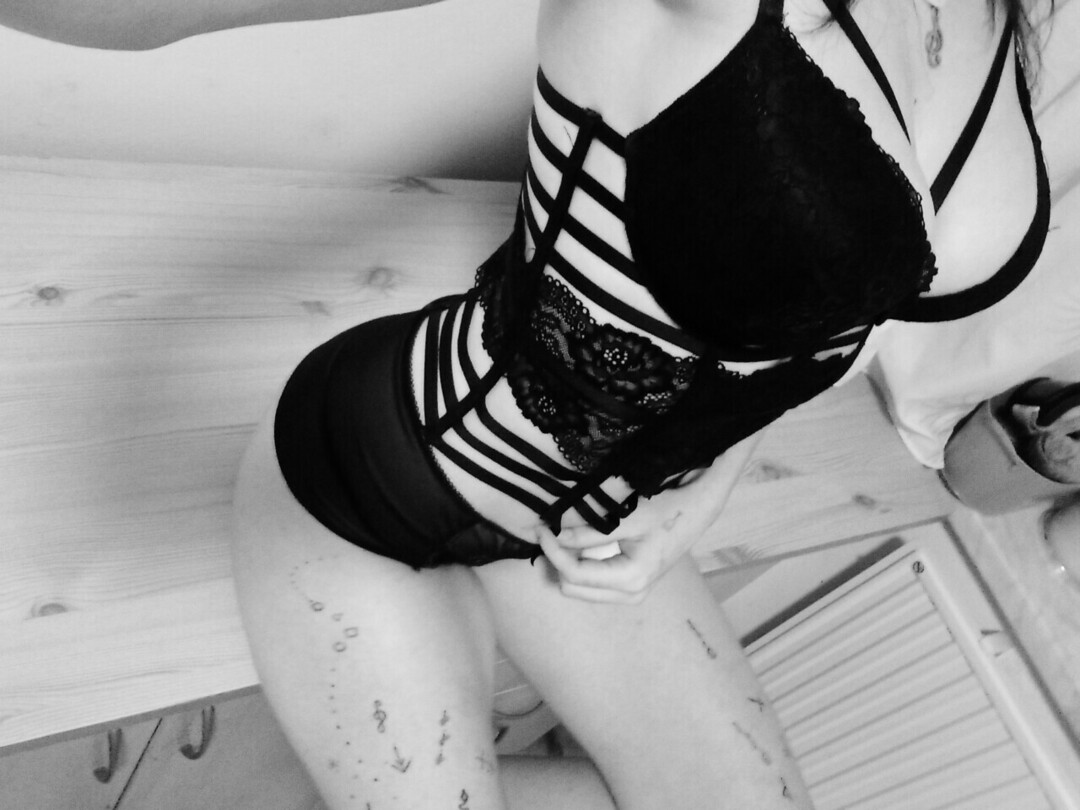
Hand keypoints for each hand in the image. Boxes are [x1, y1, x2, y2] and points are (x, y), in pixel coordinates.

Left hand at [536, 432, 762, 603]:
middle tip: (548, 530)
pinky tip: (576, 542)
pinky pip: (594, 582)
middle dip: (557, 561)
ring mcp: (632, 591)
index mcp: (630, 579)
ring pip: (582, 588)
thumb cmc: (667, 508)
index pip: (574, 573)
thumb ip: (589, 532)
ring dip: (567, 564)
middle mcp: (630, 593)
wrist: (699, 506)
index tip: (540, 526)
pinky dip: (580, 564)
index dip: (552, 550)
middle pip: (573, 588)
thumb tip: (556, 537)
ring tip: (558, 535)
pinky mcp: (631, 583)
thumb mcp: (626, 517)